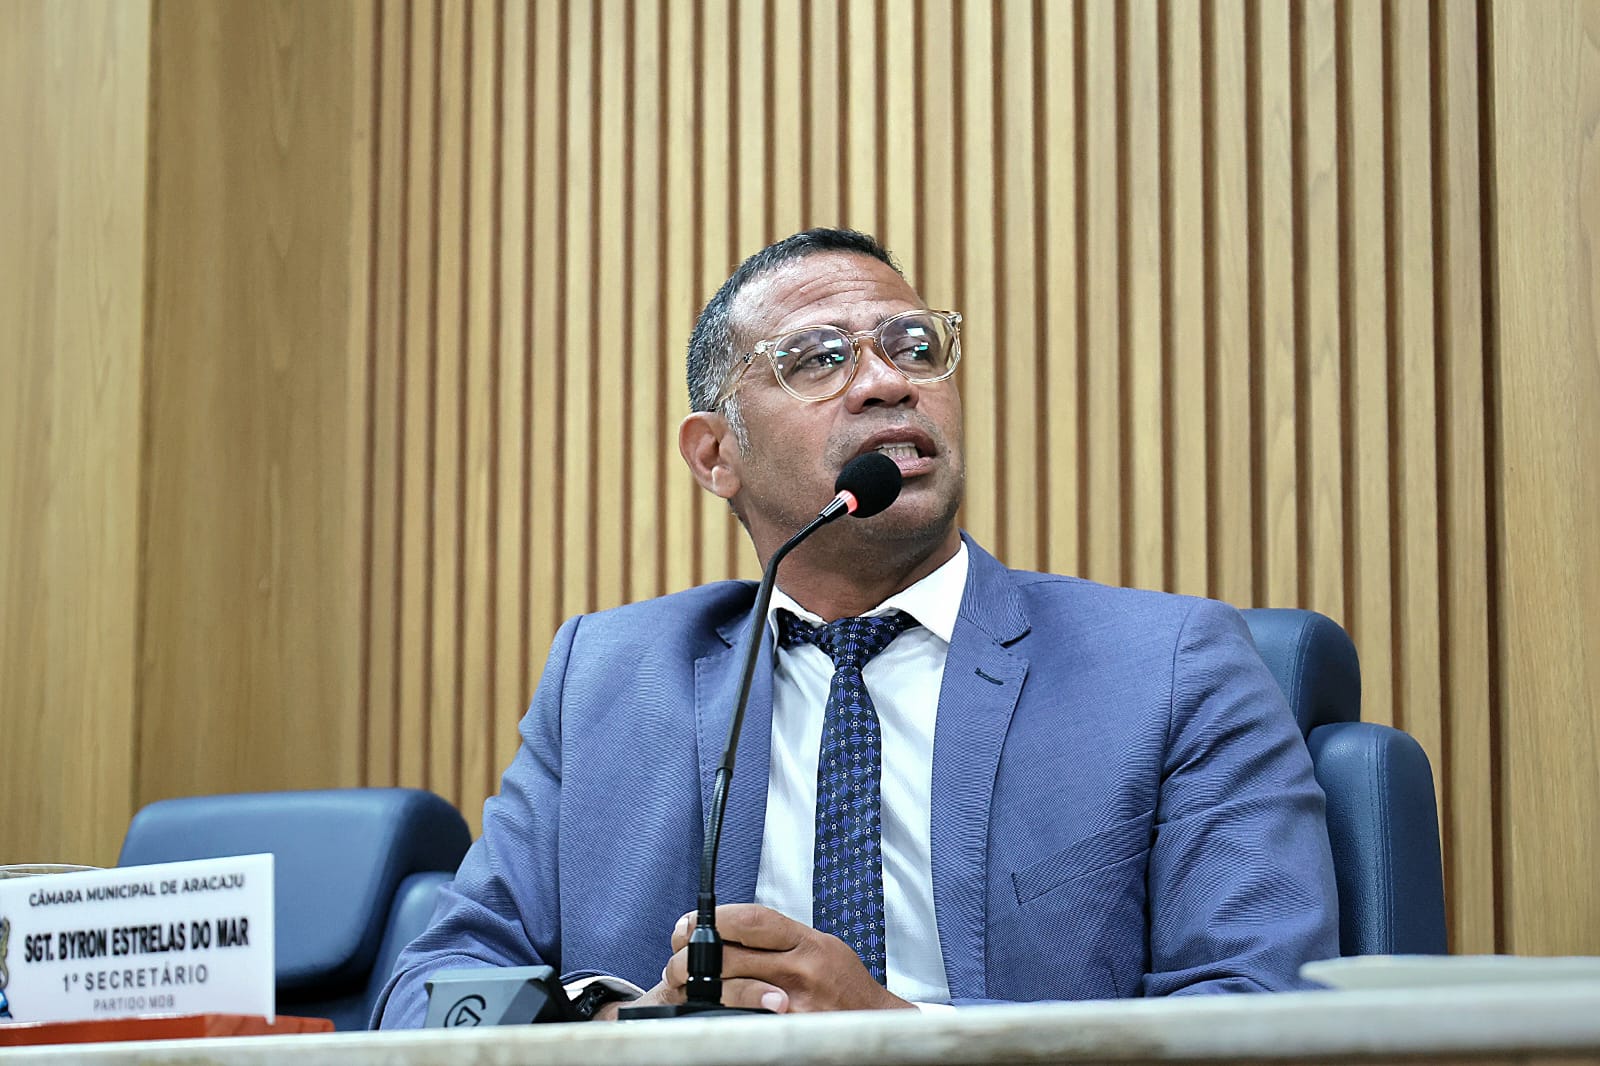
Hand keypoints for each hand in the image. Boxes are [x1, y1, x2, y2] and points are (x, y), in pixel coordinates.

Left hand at [661, 904, 913, 1013]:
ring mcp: (796, 1004)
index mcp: (807, 942)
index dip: (714, 918)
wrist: (875, 1021)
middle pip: (733, 954)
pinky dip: (721, 1014)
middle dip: (693, 956)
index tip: (690, 922)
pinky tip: (707, 1010)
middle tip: (675, 959)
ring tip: (682, 984)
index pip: (753, 919)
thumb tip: (728, 928)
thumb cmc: (844, 984)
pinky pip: (745, 1020)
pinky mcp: (790, 1030)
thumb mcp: (819, 947)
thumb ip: (781, 938)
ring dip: (699, 986)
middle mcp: (802, 968)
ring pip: (732, 988)